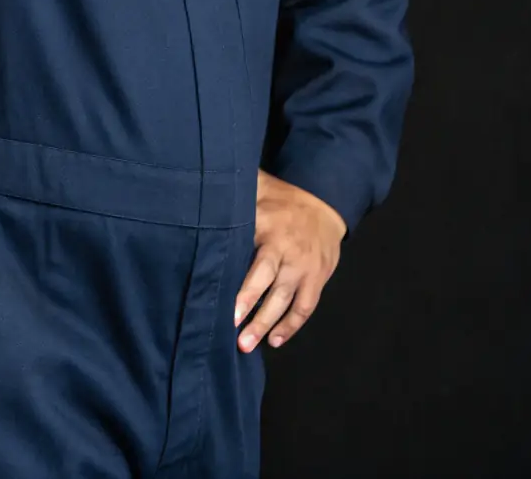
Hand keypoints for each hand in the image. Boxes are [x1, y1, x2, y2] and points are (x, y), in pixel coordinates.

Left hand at [234, 169, 345, 352]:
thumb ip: (236, 193)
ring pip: (287, 301)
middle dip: (254, 310)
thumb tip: (205, 187)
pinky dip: (292, 326)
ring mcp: (305, 268)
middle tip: (235, 333)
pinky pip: (306, 307)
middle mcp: (288, 251)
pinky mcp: (318, 279)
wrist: (325, 205)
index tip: (227, 308)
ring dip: (268, 325)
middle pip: (270, 285)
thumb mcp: (259, 188)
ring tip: (247, 345)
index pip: (255, 261)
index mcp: (269, 228)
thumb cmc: (281, 200)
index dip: (243, 286)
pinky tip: (276, 340)